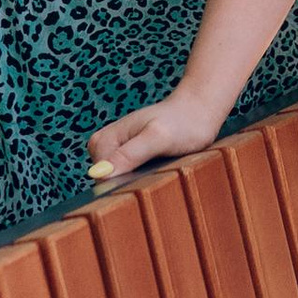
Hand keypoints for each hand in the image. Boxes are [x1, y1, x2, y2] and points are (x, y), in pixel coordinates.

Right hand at [88, 83, 229, 185]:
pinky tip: (162, 170)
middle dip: (134, 184)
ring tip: (163, 167)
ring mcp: (117, 154)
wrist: (198, 112)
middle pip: (110, 184)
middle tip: (161, 169)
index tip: (149, 177)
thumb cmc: (181, 122)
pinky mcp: (130, 160)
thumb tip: (99, 175)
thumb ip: (129, 155)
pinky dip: (147, 180)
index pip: (102, 180)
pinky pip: (132, 180)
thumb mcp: (157, 138)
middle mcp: (105, 148)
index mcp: (102, 141)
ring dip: (142, 182)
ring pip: (121, 184)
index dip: (124, 185)